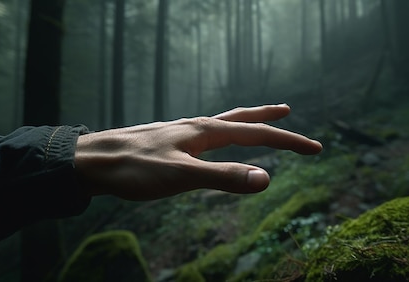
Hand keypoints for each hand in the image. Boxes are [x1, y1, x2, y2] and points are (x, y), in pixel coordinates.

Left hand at [74, 104, 322, 200]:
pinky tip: (215, 139)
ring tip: (260, 118)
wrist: (91, 161)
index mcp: (206, 131)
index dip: (289, 142)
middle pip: (243, 118)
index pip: (258, 135)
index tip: (316, 148)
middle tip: (291, 114)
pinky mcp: (171, 142)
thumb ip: (223, 179)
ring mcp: (183, 132)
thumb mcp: (181, 177)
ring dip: (247, 120)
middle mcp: (197, 126)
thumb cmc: (134, 169)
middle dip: (270, 120)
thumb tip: (266, 179)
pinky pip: (208, 133)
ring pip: (224, 123)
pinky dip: (224, 133)